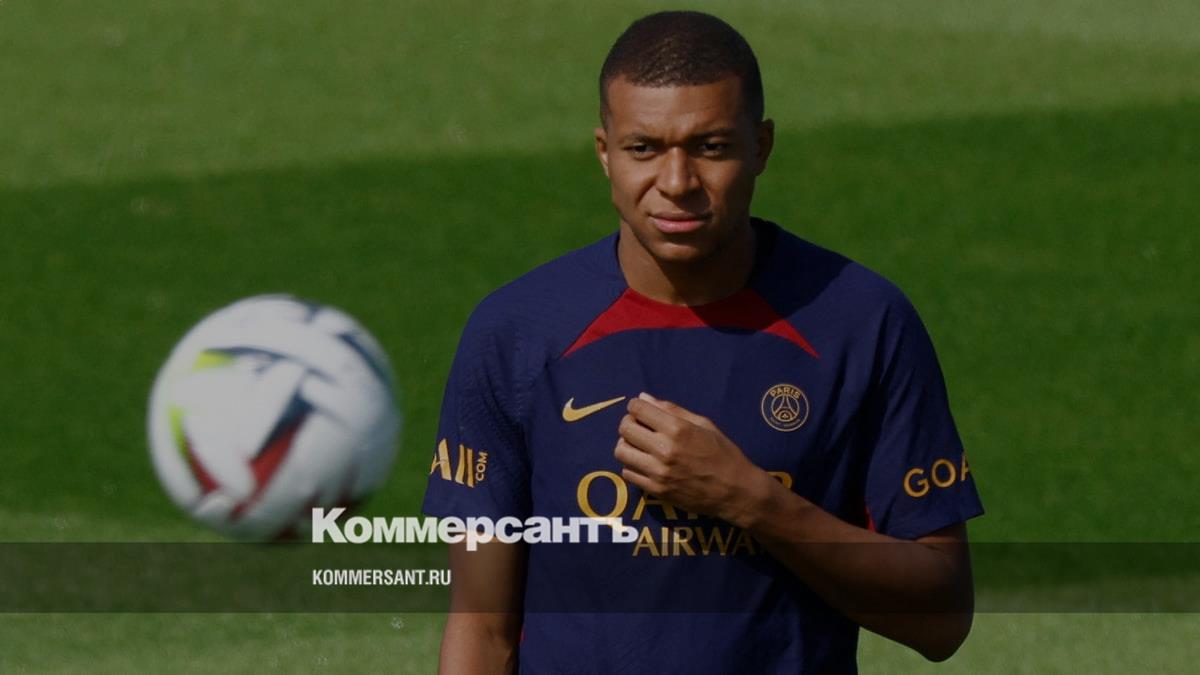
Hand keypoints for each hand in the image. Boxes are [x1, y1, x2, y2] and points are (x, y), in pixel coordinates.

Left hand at [614, 392, 766, 523]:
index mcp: (677, 429)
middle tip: (640, 427)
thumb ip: (672, 410)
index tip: (642, 410)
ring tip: (640, 446)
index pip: (637, 409)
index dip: (636, 406)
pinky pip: (628, 473)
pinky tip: (645, 463)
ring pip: (621, 452)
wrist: (735, 491)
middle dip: (629, 423)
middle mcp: (664, 449)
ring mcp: (657, 472)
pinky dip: (632, 465)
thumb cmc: (723, 453)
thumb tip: (644, 398)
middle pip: (625, 429)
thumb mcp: (704, 424)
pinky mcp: (655, 491)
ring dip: (627, 445)